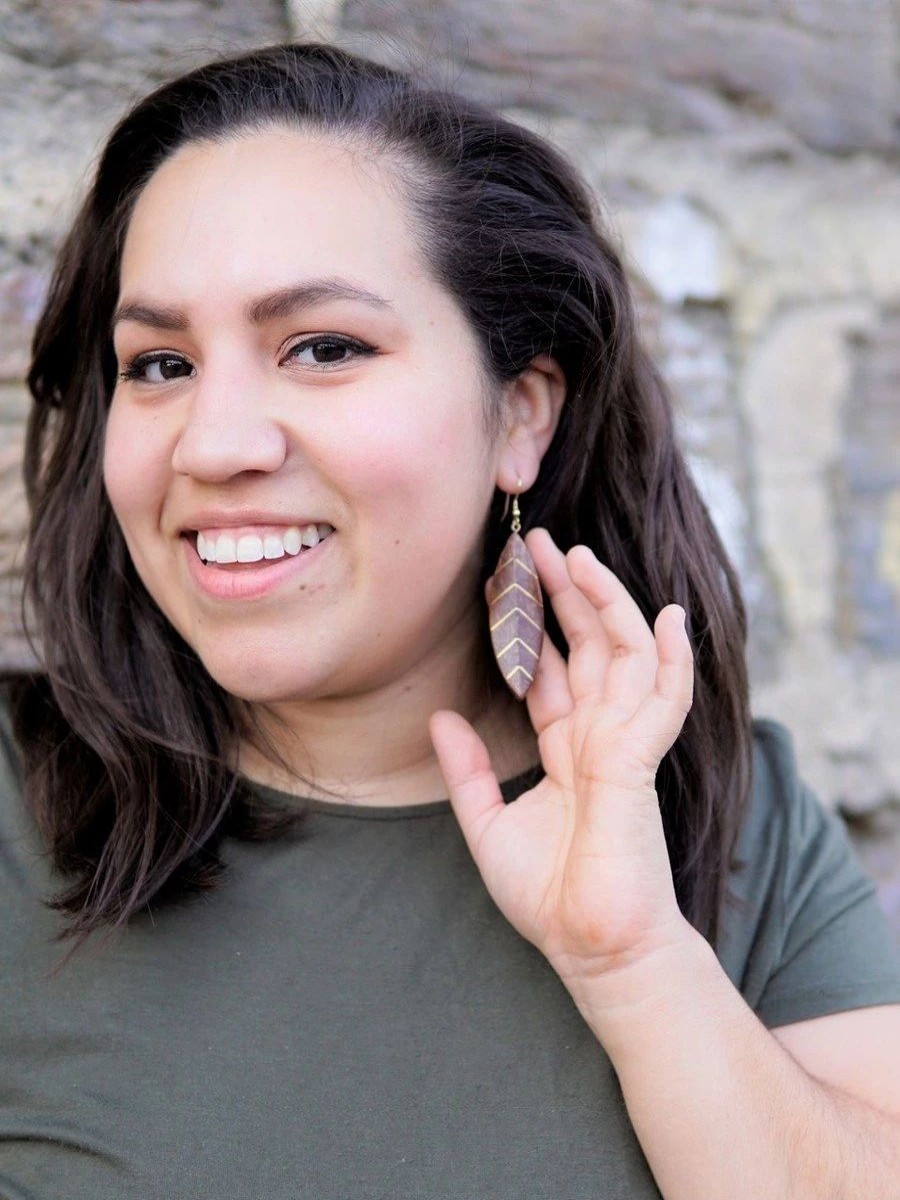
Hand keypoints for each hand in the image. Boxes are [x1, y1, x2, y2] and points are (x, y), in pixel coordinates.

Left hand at [429, 527, 695, 998]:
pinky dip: (673, 658)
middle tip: (541, 544)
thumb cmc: (550, 898)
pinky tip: (671, 618)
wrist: (590, 950)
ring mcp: (624, 747)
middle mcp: (598, 738)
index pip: (550, 670)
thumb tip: (439, 717)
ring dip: (609, 605)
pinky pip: (664, 699)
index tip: (508, 580)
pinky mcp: (639, 763)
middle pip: (588, 648)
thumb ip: (468, 770)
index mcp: (567, 748)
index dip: (531, 625)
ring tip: (581, 558)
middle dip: (567, 595)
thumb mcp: (489, 825)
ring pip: (625, 657)